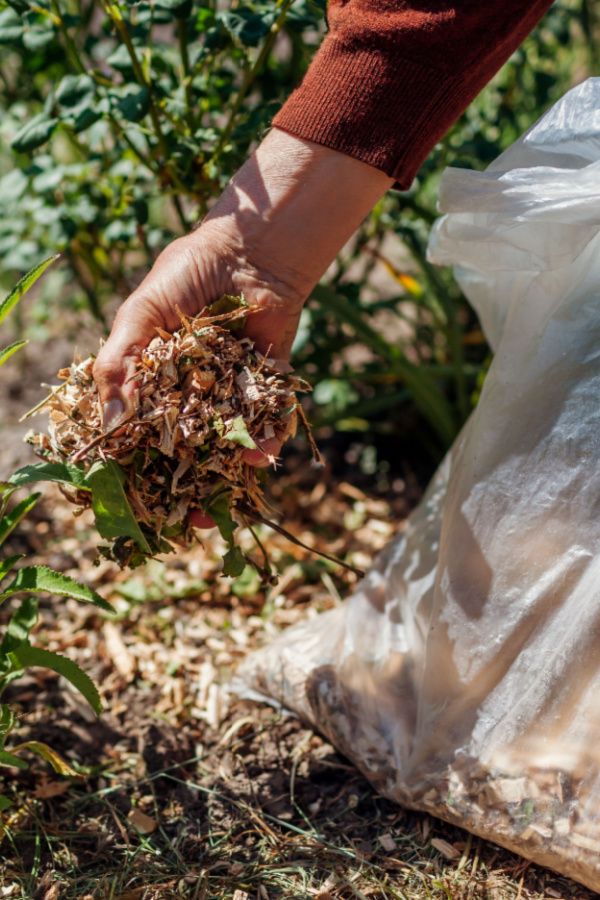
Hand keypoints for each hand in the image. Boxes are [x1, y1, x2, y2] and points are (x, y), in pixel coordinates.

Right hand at [93, 128, 391, 524]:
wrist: (245, 250)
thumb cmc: (184, 275)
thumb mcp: (139, 316)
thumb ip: (120, 365)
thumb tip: (111, 424)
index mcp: (156, 380)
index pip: (144, 433)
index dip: (141, 468)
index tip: (139, 502)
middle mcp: (193, 391)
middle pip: (190, 450)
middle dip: (192, 487)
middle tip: (196, 521)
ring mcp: (232, 391)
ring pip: (231, 444)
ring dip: (231, 472)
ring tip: (227, 502)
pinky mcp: (269, 385)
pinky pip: (270, 420)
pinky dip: (269, 439)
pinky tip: (264, 455)